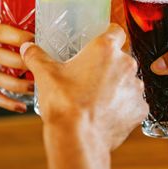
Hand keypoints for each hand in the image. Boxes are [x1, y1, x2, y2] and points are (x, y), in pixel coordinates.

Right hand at [21, 24, 147, 151]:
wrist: (77, 138)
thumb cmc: (64, 103)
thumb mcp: (45, 75)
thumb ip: (36, 56)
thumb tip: (27, 48)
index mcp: (105, 50)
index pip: (116, 31)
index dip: (108, 36)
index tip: (99, 45)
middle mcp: (125, 65)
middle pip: (120, 59)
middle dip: (108, 66)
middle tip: (89, 77)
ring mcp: (135, 88)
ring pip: (128, 81)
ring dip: (117, 87)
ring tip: (97, 98)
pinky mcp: (140, 110)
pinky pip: (133, 104)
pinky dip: (123, 107)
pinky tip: (106, 114)